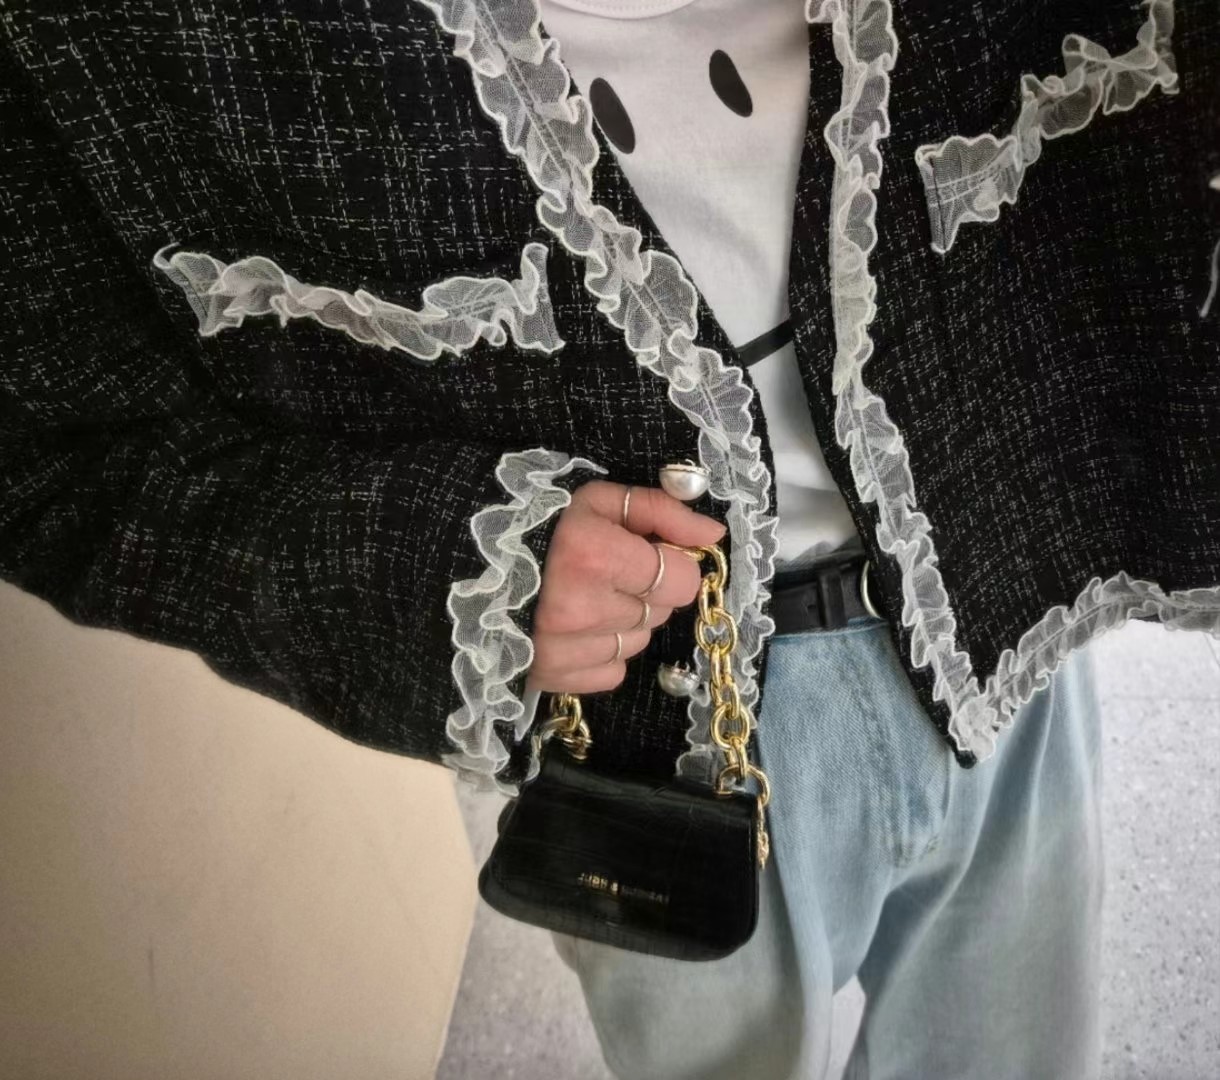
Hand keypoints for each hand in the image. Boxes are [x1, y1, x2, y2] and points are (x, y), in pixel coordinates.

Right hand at [525, 480, 725, 693]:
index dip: (672, 565)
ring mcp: (564, 650)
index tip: (649, 554)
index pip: (680, 580)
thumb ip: (661, 511)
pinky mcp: (552, 677)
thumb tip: (712, 534)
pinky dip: (602, 653)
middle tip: (609, 573)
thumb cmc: (540, 526)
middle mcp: (580, 609)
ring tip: (588, 598)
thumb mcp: (597, 501)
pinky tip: (577, 629)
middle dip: (646, 591)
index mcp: (593, 556)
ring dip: (625, 622)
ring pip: (638, 643)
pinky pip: (611, 672)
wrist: (469, 568)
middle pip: (660, 612)